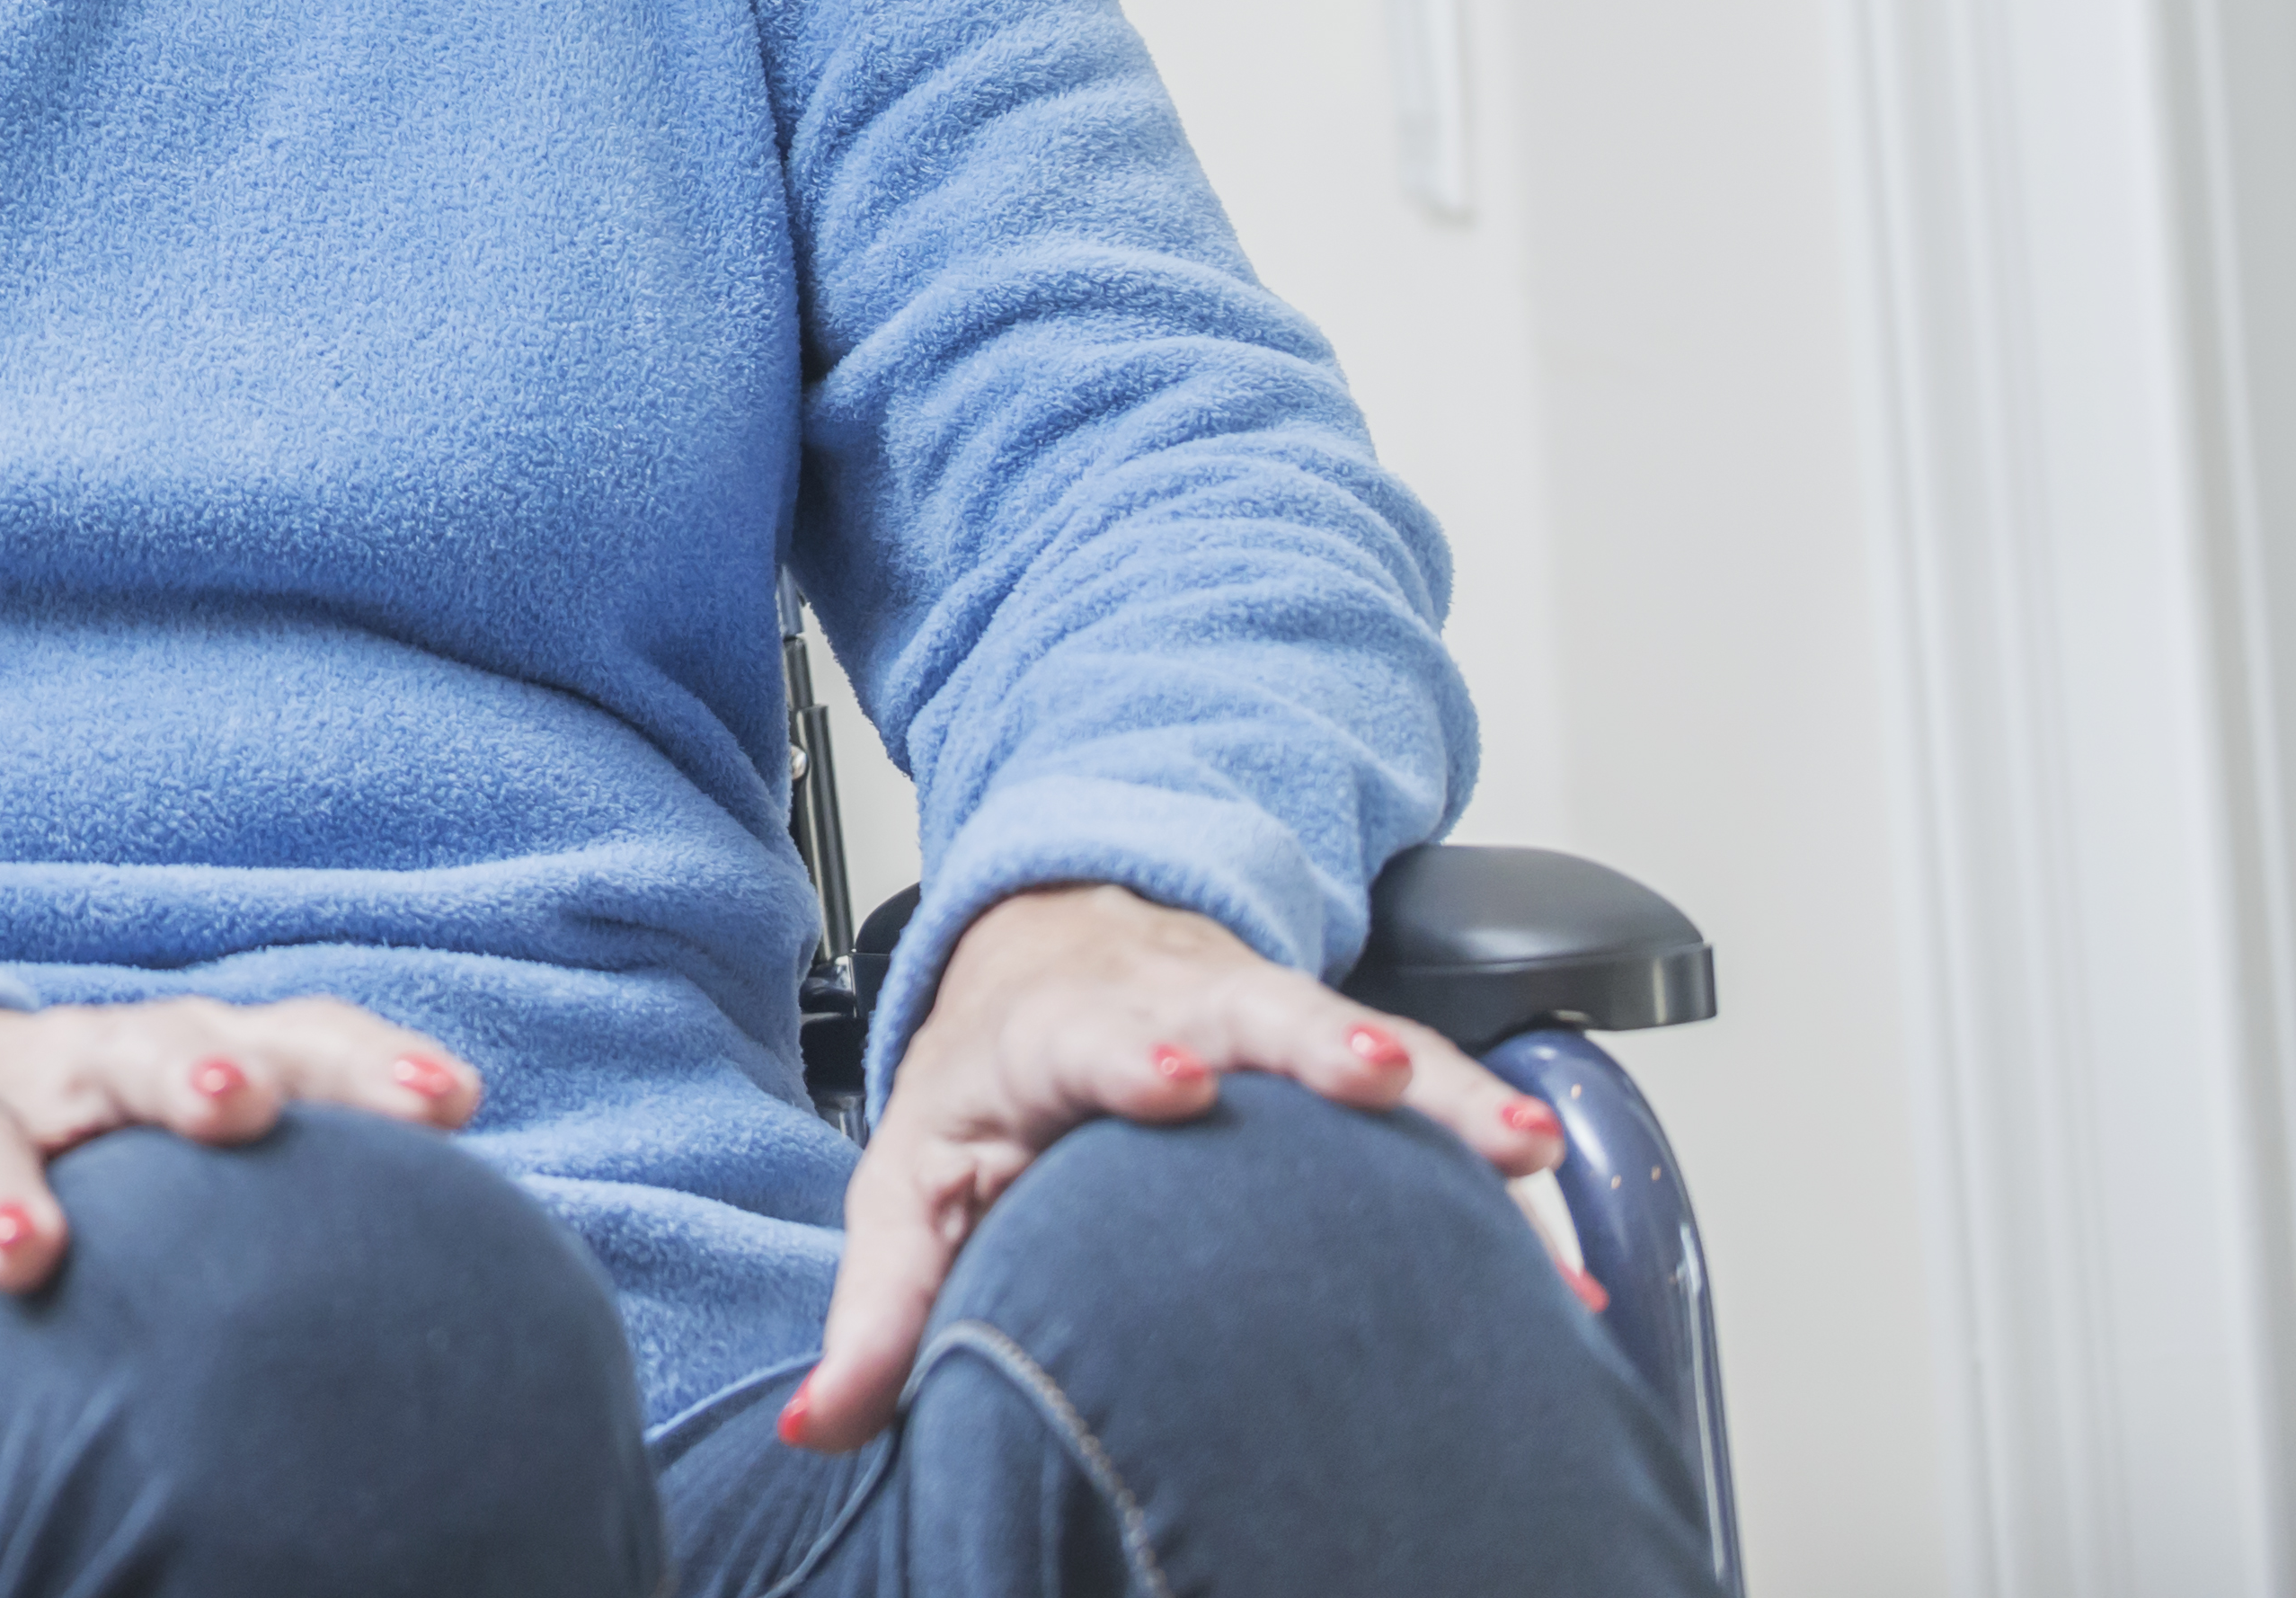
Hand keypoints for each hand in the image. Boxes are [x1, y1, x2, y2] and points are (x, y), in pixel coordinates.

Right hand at [0, 997, 481, 1439]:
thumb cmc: (63, 1123)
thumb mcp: (158, 1115)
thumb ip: (294, 1113)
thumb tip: (466, 1118)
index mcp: (151, 1054)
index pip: (268, 1034)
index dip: (356, 1063)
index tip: (448, 1104)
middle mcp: (57, 1069)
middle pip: (121, 1051)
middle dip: (177, 1072)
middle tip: (229, 1103)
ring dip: (1, 1194)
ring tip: (33, 1256)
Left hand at [783, 881, 1572, 1449]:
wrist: (1049, 948)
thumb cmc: (983, 1088)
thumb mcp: (910, 1187)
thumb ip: (880, 1309)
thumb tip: (819, 1423)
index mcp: (1046, 1039)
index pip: (1083, 1038)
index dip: (1124, 1057)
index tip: (1172, 1081)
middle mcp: (1164, 1007)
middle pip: (1244, 1009)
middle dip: (1314, 1042)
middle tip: (1379, 1080)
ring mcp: (1260, 1014)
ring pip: (1358, 1034)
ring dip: (1442, 1090)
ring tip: (1523, 1149)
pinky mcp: (1333, 1044)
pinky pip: (1423, 1085)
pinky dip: (1487, 1137)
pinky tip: (1552, 1208)